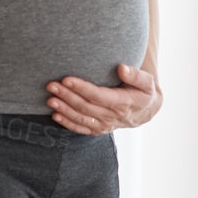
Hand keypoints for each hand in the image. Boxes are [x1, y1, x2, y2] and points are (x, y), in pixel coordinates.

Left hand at [46, 63, 161, 133]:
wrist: (146, 111)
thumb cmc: (144, 92)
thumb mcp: (147, 82)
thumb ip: (136, 74)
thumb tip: (122, 68)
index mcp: (123, 103)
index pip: (98, 96)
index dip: (81, 88)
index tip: (67, 79)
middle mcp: (112, 116)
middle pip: (85, 106)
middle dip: (67, 96)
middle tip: (51, 85)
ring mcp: (104, 125)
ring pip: (81, 118)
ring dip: (64, 109)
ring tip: (50, 99)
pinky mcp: (98, 129)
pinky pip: (81, 128)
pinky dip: (67, 123)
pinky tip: (55, 115)